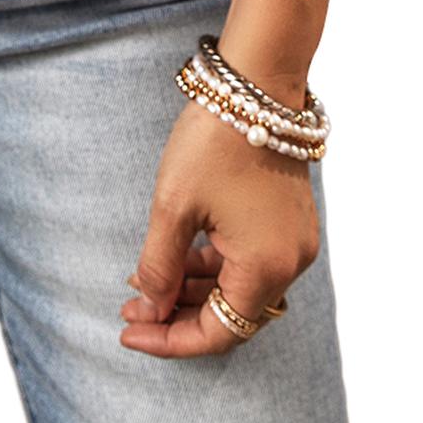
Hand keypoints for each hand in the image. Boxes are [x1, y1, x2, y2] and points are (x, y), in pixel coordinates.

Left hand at [120, 99, 319, 355]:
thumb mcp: (173, 206)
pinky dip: (214, 265)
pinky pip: (250, 260)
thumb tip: (152, 307)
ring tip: (145, 282)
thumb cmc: (213, 141)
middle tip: (130, 309)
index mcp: (266, 267)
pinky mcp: (289, 220)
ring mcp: (294, 241)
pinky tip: (176, 256)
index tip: (128, 331)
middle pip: (231, 314)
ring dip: (194, 289)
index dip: (170, 339)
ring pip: (240, 287)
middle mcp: (290, 263)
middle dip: (178, 314)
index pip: (218, 332)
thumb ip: (161, 265)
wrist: (256, 83)